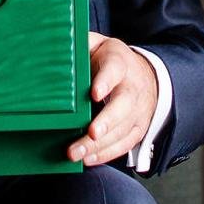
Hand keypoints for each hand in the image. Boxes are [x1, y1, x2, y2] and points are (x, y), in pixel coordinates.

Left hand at [72, 34, 159, 171]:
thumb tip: (56, 45)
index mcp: (120, 63)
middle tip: (91, 133)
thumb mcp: (99, 44)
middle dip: (107, 122)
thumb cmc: (113, 61)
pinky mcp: (138, 129)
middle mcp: (132, 88)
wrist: (147, 76)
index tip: (94, 93)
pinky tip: (88, 159)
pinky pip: (124, 145)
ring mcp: (137, 111)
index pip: (114, 70)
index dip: (105, 81)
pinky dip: (106, 154)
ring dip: (99, 145)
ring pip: (121, 130)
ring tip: (76, 154)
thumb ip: (81, 44)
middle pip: (122, 106)